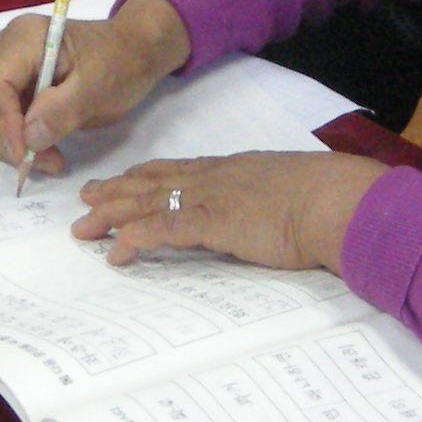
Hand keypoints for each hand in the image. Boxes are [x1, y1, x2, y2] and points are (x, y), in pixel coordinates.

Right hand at [0, 0, 193, 174]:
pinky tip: (28, 150)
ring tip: (49, 158)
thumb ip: (63, 109)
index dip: (3, 125)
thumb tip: (28, 137)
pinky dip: (0, 140)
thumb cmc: (120, 61)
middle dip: (10, 141)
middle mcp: (4, 52)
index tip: (24, 157)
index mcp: (23, 39)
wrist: (132, 52)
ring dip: (6, 146)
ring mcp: (3, 72)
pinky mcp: (8, 92)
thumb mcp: (100, 85)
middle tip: (53, 162)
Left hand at [75, 151, 381, 274]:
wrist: (337, 201)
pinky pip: (160, 228)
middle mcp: (215, 177)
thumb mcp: (294, 192)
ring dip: (111, 214)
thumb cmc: (328, 200)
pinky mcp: (211, 221)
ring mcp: (210, 197)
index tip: (125, 180)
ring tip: (84, 226)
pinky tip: (114, 252)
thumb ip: (274, 199)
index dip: (147, 176)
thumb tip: (276, 214)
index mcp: (234, 169)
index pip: (180, 170)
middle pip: (152, 181)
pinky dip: (133, 238)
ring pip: (146, 201)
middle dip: (116, 190)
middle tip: (87, 197)